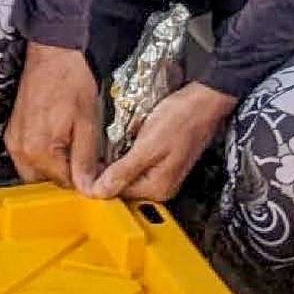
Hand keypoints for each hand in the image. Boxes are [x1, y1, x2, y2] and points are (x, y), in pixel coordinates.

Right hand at [6, 42, 104, 192]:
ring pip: (35, 171)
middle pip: (46, 181)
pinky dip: (43, 155)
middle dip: (67, 175)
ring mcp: (13, 142)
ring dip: (55, 166)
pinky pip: (27, 156)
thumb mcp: (88, 122)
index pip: (63, 183)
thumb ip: (86, 158)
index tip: (98, 168)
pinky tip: (60, 140)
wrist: (52, 55)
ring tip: (74, 146)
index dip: (84, 179)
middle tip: (88, 158)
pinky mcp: (12, 133)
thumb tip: (88, 187)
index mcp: (39, 151)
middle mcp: (20, 150)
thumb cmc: (71, 82)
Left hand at [91, 81, 235, 203]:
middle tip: (99, 149)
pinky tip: (128, 140)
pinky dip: (130, 154)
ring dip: (119, 160)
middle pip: (124, 185)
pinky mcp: (165, 161)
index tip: (87, 163)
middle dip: (109, 169)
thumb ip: (123, 171)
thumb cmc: (181, 119)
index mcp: (158, 188)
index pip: (117, 193)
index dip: (99, 179)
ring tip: (114, 142)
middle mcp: (162, 187)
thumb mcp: (148, 145)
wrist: (205, 99)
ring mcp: (165, 174)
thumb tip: (97, 192)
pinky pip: (139, 164)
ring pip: (130, 173)